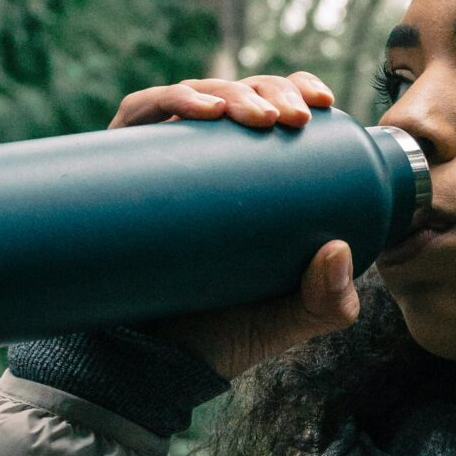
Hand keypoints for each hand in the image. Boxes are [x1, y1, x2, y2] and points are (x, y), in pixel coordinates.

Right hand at [109, 71, 356, 381]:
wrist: (149, 366)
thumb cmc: (221, 336)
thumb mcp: (289, 319)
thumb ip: (328, 302)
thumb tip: (337, 249)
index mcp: (246, 178)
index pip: (271, 110)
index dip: (294, 88)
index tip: (320, 100)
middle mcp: (202, 161)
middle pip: (236, 96)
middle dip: (267, 89)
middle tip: (288, 117)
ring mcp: (158, 163)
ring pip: (192, 98)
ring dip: (224, 91)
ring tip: (249, 115)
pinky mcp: (118, 169)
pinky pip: (138, 117)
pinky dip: (167, 102)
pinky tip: (198, 111)